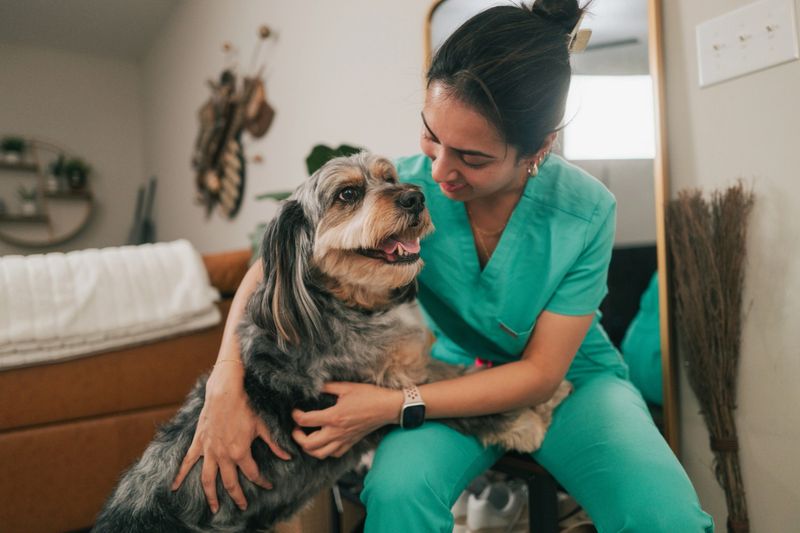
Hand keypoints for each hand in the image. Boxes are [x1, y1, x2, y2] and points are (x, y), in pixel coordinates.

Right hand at [171, 361, 290, 512]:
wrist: (225, 392)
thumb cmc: (246, 406)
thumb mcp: (263, 426)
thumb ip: (274, 444)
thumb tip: (288, 456)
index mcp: (240, 452)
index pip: (252, 474)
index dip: (262, 481)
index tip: (268, 485)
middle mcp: (223, 455)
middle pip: (230, 483)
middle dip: (237, 497)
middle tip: (243, 506)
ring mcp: (209, 450)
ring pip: (208, 480)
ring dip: (210, 496)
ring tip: (214, 508)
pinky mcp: (199, 443)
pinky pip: (187, 462)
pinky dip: (179, 475)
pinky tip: (174, 488)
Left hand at [291, 382, 401, 459]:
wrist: (387, 408)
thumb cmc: (369, 396)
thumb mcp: (347, 387)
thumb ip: (328, 386)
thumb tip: (314, 386)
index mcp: (334, 416)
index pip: (306, 420)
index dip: (296, 416)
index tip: (295, 411)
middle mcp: (337, 432)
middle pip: (308, 444)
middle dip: (297, 437)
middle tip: (297, 428)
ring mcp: (344, 440)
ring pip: (319, 454)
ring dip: (309, 448)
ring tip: (307, 437)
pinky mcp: (350, 443)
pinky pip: (333, 454)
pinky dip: (324, 451)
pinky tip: (324, 441)